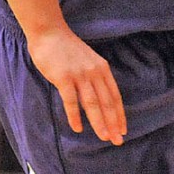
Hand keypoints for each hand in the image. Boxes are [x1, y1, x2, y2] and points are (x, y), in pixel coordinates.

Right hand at [27, 27, 126, 144]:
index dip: (120, 114)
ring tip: (104, 137)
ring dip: (99, 122)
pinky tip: (78, 128)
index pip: (115, 96)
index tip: (123, 130)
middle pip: (107, 103)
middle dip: (113, 123)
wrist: (50, 32)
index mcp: (103, 69)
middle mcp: (94, 73)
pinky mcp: (63, 78)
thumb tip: (99, 99)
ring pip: (92, 104)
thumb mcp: (89, 61)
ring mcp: (79, 75)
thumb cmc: (67, 49)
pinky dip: (75, 116)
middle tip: (118, 140)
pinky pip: (71, 101)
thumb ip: (95, 78)